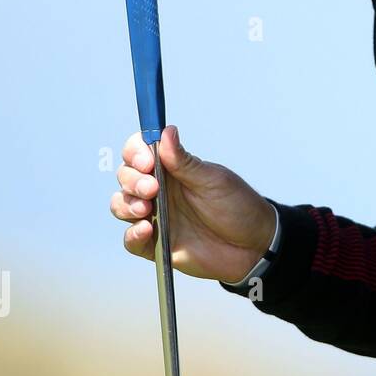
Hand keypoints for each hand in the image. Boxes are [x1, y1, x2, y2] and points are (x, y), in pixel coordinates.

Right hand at [109, 125, 277, 282]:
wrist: (254, 245)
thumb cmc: (238, 206)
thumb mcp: (213, 181)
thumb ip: (186, 162)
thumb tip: (167, 131)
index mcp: (172, 170)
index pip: (139, 152)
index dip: (135, 153)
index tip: (147, 161)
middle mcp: (159, 191)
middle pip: (126, 177)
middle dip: (132, 180)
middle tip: (152, 188)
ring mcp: (156, 217)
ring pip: (122, 205)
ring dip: (127, 204)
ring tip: (146, 209)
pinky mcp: (156, 245)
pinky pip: (131, 240)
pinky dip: (132, 234)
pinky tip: (146, 230)